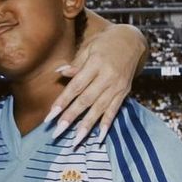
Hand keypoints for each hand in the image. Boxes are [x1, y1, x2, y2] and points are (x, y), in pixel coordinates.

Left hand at [48, 25, 143, 145]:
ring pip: (100, 108)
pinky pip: (115, 110)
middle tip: (57, 132)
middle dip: (71, 117)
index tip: (50, 116)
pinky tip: (99, 137)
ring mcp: (117, 86)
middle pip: (86, 100)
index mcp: (96, 64)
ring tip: (76, 140)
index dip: (62, 101)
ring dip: (87, 126)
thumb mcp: (88, 48)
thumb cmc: (104, 43)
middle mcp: (108, 76)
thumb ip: (75, 64)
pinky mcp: (124, 92)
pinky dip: (107, 124)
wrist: (131, 40)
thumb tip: (59, 73)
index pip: (76, 86)